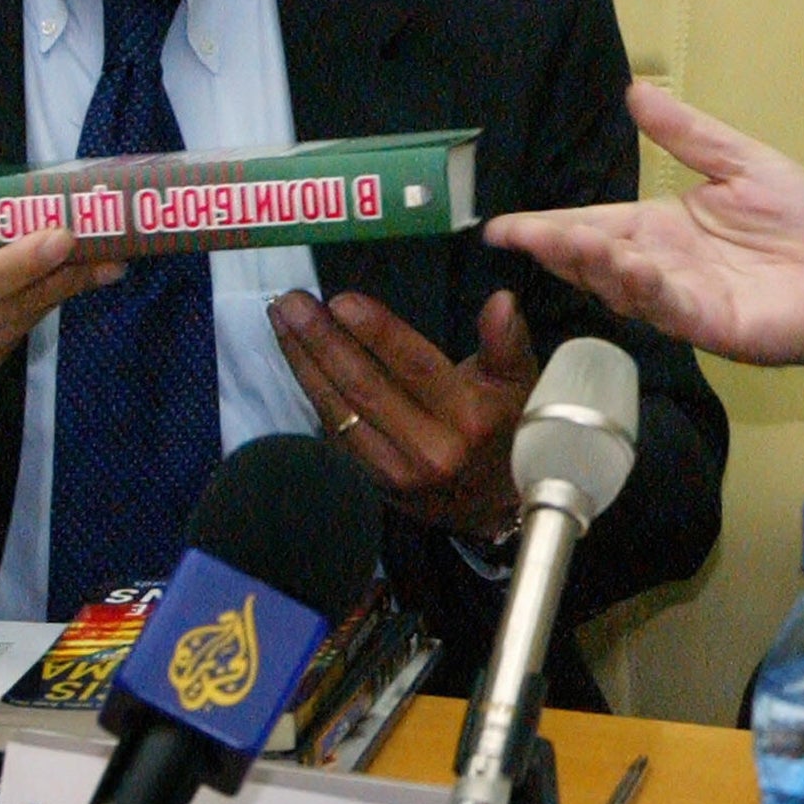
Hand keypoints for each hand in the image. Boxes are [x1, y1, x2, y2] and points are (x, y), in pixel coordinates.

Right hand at [0, 136, 124, 391]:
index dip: (17, 264)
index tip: (61, 237)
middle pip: (3, 307)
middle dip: (61, 277)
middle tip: (106, 251)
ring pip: (11, 326)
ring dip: (58, 295)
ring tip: (99, 266)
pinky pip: (6, 341)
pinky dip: (32, 312)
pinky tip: (56, 287)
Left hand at [269, 286, 536, 536]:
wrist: (498, 504)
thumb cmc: (509, 426)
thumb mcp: (521, 381)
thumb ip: (506, 340)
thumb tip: (500, 299)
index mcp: (468, 418)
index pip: (417, 367)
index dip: (378, 333)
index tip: (341, 300)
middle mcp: (429, 449)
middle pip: (365, 388)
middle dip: (322, 342)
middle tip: (292, 302)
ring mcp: (395, 471)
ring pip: (339, 412)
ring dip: (304, 363)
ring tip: (282, 320)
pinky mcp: (373, 482)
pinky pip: (333, 432)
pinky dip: (311, 393)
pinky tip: (295, 359)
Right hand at [485, 80, 803, 386]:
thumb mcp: (740, 162)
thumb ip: (688, 134)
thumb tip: (636, 90)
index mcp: (662, 227)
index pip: (594, 224)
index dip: (548, 225)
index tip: (500, 225)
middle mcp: (661, 265)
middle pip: (595, 257)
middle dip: (555, 246)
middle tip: (515, 234)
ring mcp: (682, 298)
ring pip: (622, 284)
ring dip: (592, 265)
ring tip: (563, 242)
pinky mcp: (710, 324)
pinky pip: (668, 306)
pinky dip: (644, 289)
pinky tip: (626, 267)